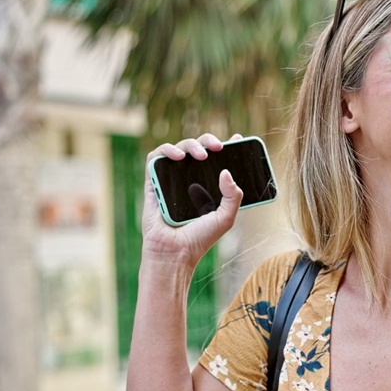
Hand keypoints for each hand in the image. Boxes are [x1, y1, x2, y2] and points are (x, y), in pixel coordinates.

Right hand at [141, 133, 243, 267]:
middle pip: (198, 149)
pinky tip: (178, 157)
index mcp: (208, 186)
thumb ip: (233, 196)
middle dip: (208, 141)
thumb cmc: (200, 238)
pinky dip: (166, 151)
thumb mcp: (226, 218)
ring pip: (178, 149)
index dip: (227, 146)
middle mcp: (189, 180)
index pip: (217, 160)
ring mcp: (170, 180)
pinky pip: (155, 158)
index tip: (237, 138)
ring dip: (190, 144)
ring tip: (201, 154)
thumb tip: (226, 172)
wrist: (175, 252)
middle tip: (218, 147)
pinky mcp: (153, 183)